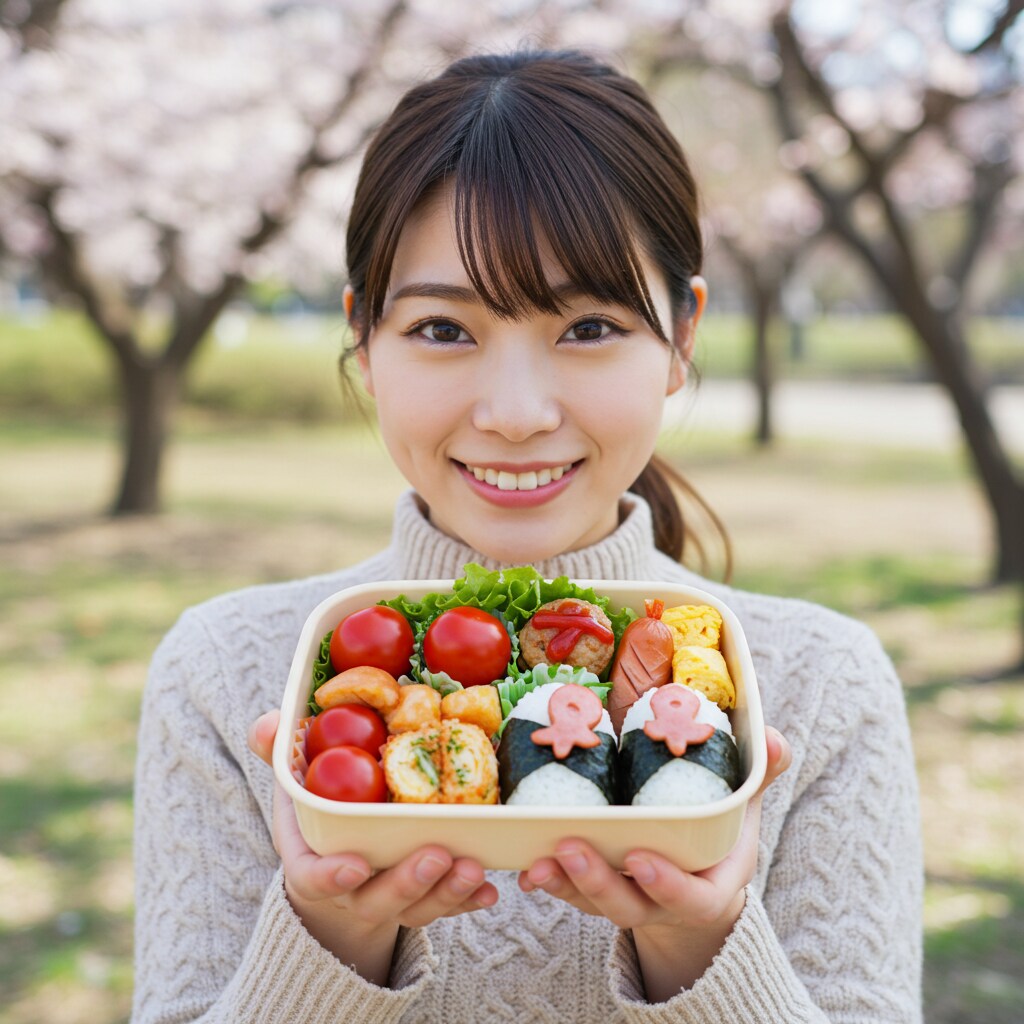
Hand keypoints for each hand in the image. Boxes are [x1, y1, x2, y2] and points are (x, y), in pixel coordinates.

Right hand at [248, 710, 497, 982]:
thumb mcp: (296, 781)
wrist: (339, 861)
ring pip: (416, 907)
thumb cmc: (319, 809)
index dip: (331, 877)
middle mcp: (352, 890)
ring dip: (446, 891)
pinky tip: (491, 889)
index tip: (355, 866)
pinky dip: (468, 901)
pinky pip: (447, 907)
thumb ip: (280, 753)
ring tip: (473, 867)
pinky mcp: (424, 900)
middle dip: (408, 881)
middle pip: (377, 898)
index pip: (313, 878)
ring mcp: (390, 900)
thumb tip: (267, 724)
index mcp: (313, 861)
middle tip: (438, 854)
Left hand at [518, 725, 791, 998]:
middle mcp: (660, 902)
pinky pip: (568, 892)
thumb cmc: (719, 835)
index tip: (641, 859)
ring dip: (563, 881)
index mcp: (705, 888)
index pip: (691, 898)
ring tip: (538, 859)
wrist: (694, 880)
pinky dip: (547, 880)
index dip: (667, 885)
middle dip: (598, 881)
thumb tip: (775, 739)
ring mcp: (624, 900)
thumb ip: (759, 775)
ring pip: (590, 901)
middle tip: (571, 847)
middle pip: (628, 905)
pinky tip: (523, 866)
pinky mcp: (592, 892)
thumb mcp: (743, 808)